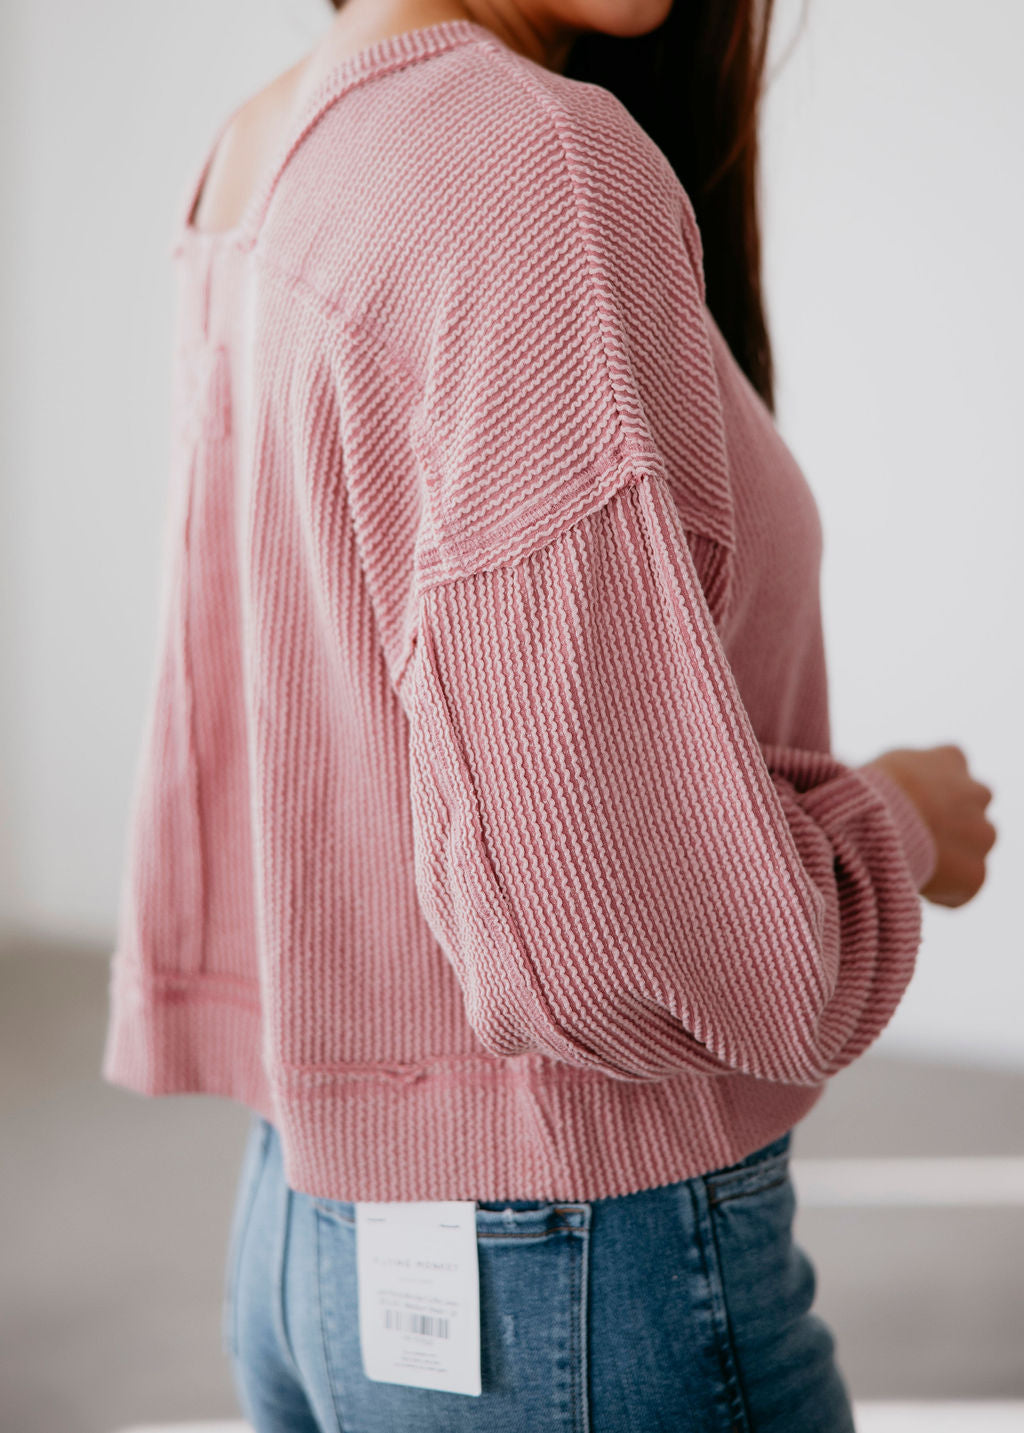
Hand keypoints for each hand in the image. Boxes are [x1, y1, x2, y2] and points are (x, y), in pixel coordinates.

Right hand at [865, 744, 996, 907]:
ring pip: (972, 849)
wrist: (872, 826)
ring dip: (951, 858)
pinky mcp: (976, 874)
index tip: (908, 807)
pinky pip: (963, 887)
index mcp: (951, 758)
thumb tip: (904, 793)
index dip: (929, 793)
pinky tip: (914, 884)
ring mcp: (982, 833)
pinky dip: (944, 891)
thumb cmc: (864, 793)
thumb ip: (911, 774)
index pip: (952, 770)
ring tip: (910, 864)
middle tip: (911, 839)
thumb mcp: (888, 765)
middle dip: (949, 824)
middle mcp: (977, 792)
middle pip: (969, 810)